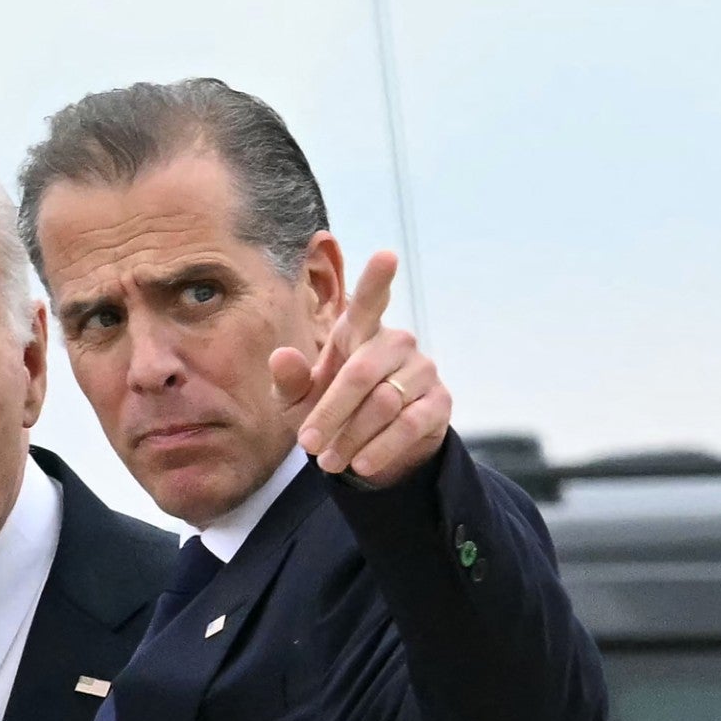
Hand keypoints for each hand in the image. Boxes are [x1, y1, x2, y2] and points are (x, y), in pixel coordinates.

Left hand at [270, 250, 450, 486]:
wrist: (371, 449)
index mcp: (359, 331)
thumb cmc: (330, 410)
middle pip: (360, 373)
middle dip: (329, 413)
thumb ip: (289, 380)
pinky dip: (379, 448)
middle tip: (308, 445)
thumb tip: (281, 356)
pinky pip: (408, 425)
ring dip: (351, 437)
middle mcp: (395, 342)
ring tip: (329, 462)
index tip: (387, 256)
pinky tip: (361, 464)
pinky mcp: (439, 401)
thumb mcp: (299, 401)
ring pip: (383, 403)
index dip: (378, 279)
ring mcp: (422, 370)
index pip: (370, 301)